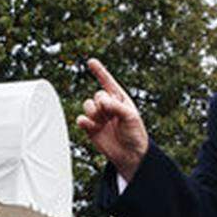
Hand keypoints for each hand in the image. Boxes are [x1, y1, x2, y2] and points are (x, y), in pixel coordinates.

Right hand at [75, 58, 148, 181]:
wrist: (130, 154)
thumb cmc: (135, 134)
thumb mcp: (130, 117)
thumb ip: (116, 106)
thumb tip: (101, 100)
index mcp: (120, 99)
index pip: (108, 82)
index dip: (99, 71)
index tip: (91, 61)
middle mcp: (108, 106)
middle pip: (97, 95)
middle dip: (101, 104)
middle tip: (109, 116)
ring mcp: (99, 116)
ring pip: (87, 105)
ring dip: (93, 113)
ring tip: (102, 123)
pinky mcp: (90, 128)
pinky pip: (81, 119)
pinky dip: (84, 122)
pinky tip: (92, 127)